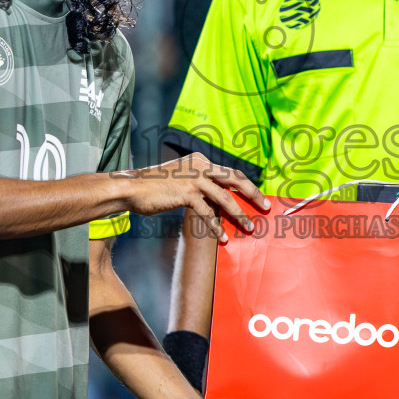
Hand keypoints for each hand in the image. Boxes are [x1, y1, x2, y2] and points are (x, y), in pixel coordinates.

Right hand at [119, 154, 268, 238]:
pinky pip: (207, 213)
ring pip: (224, 198)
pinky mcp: (186, 193)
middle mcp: (200, 166)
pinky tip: (222, 238)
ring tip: (249, 228)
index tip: (258, 197)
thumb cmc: (155, 187)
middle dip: (253, 194)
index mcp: (200, 160)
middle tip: (266, 207)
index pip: (230, 172)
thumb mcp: (180, 177)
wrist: (132, 188)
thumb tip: (217, 197)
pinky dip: (216, 227)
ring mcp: (193, 178)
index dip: (246, 185)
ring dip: (239, 215)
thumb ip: (198, 183)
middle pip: (235, 178)